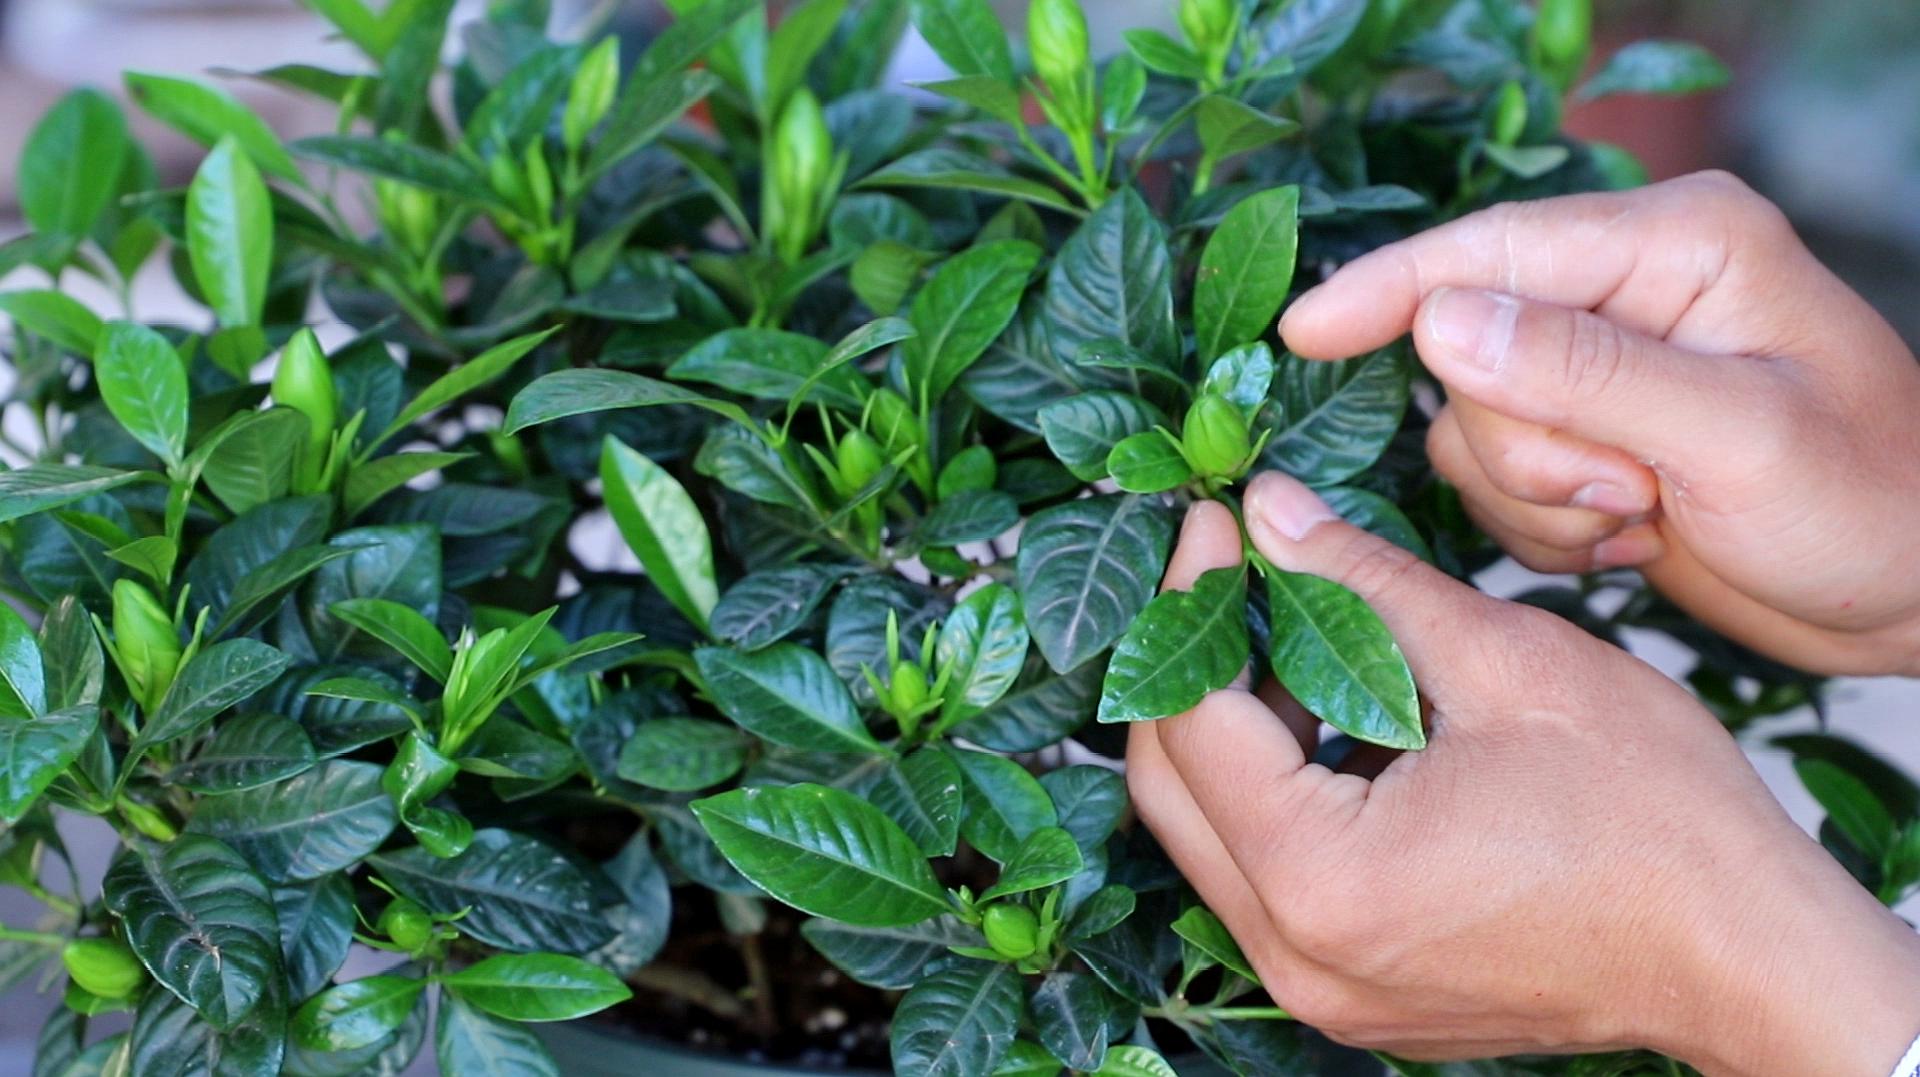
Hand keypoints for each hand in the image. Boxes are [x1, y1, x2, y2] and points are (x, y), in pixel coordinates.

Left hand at [1126, 473, 1919, 1071]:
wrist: (1750, 956)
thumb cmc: (1657, 816)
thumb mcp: (1506, 661)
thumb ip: (1365, 580)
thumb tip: (1268, 511)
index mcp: (1322, 877)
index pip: (1191, 719)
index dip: (1193, 603)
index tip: (1214, 523)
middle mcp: (1296, 952)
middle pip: (1173, 785)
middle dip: (1192, 666)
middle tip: (1237, 572)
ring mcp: (1319, 985)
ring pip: (1210, 832)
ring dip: (1235, 727)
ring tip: (1301, 636)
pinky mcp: (1350, 990)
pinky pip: (1263, 877)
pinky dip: (1277, 790)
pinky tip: (1339, 719)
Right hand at [1280, 170, 1919, 676]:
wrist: (1916, 593)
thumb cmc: (1869, 503)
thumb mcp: (1737, 437)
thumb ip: (1586, 375)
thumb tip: (1440, 324)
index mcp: (1673, 245)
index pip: (1491, 252)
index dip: (1388, 290)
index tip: (1299, 333)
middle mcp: (1624, 291)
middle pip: (1468, 358)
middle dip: (1532, 449)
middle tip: (1632, 494)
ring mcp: (1601, 367)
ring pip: (1472, 431)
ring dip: (1542, 500)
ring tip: (1645, 517)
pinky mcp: (1586, 437)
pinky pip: (1496, 484)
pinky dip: (1549, 529)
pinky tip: (1635, 536)